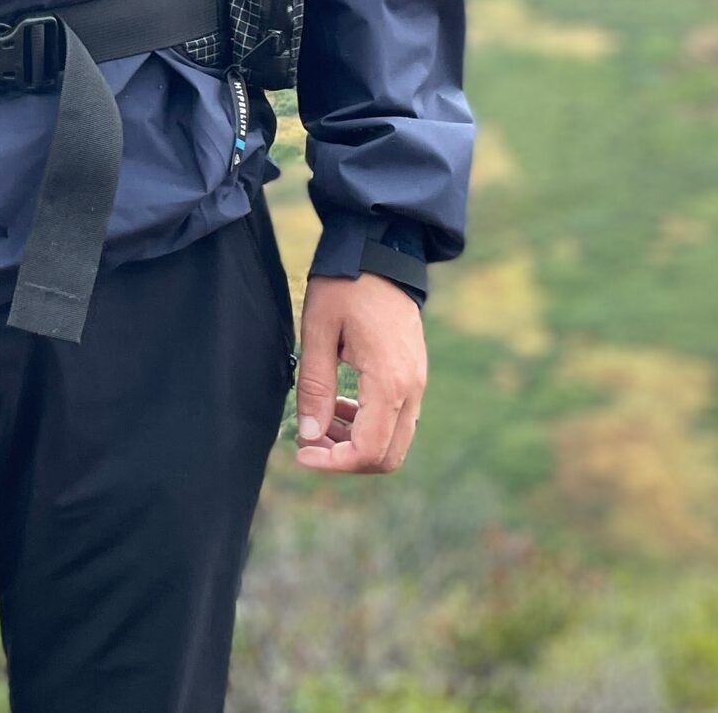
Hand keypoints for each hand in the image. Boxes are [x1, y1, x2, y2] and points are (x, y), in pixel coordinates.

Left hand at [291, 273, 426, 473]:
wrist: (381, 255)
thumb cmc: (345, 288)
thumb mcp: (318, 333)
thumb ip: (315, 387)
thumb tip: (309, 434)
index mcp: (389, 381)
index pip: (367, 450)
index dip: (332, 463)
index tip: (300, 452)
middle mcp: (412, 389)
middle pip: (387, 457)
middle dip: (345, 459)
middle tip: (308, 440)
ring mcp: (418, 383)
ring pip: (395, 442)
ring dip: (356, 443)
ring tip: (319, 421)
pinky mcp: (415, 376)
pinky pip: (398, 420)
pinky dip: (370, 426)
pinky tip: (340, 405)